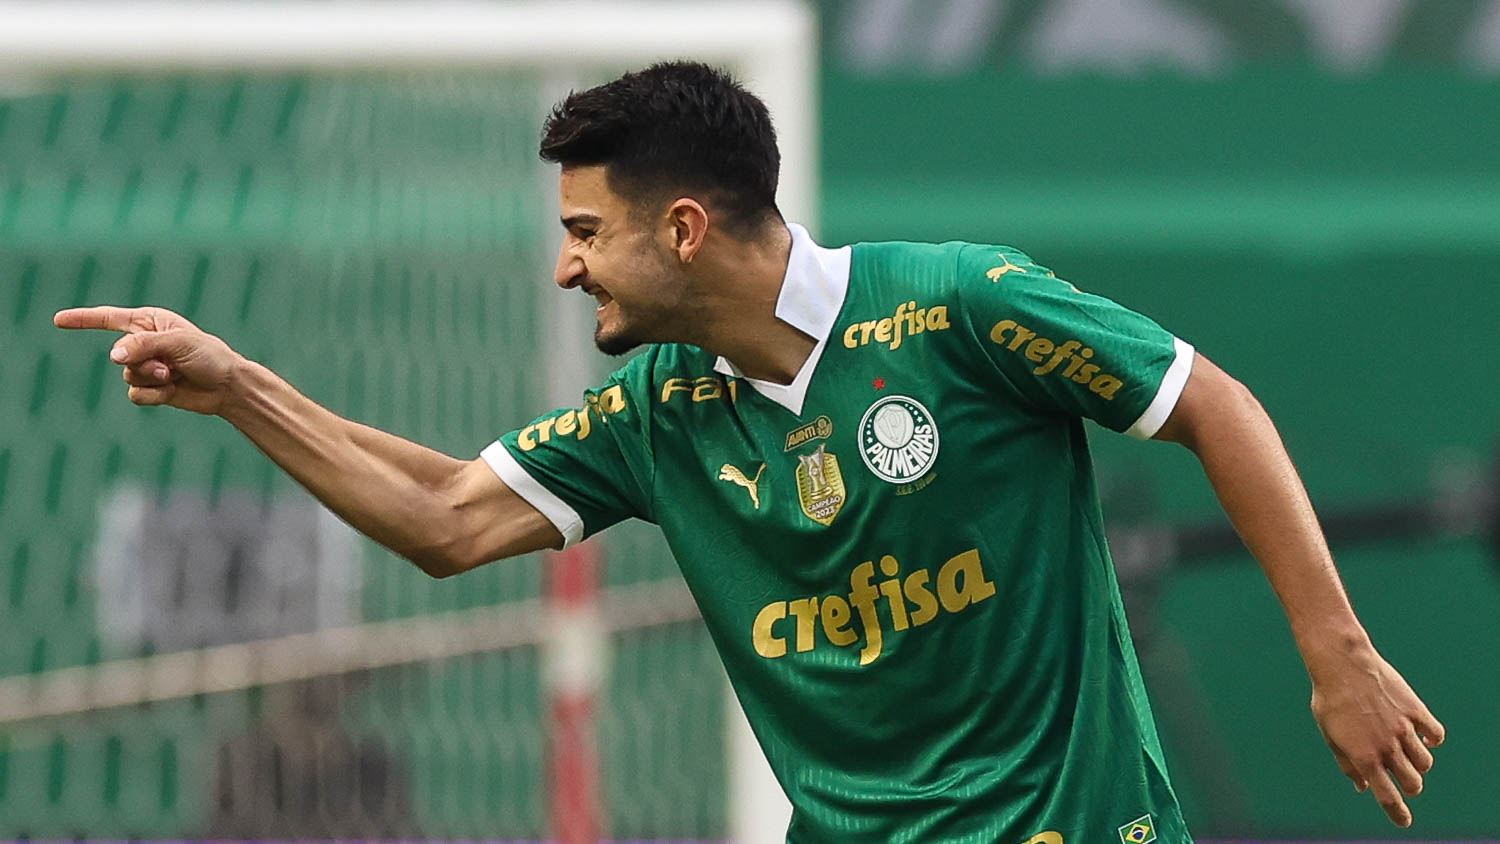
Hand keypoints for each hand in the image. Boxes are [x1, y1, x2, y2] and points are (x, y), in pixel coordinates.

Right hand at [54, 305, 243, 415]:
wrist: (227, 387)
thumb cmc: (209, 356)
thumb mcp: (178, 343)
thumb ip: (143, 345)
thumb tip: (113, 356)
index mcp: (150, 322)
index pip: (109, 318)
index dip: (83, 320)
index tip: (57, 321)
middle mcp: (144, 343)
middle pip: (120, 354)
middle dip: (144, 362)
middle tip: (171, 365)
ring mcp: (147, 367)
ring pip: (127, 375)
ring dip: (152, 378)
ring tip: (175, 376)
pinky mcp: (152, 389)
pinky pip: (136, 394)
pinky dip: (154, 395)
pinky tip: (173, 391)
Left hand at [1309, 644, 1444, 827]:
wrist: (1342, 664)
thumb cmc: (1330, 699)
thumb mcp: (1330, 735)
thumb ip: (1347, 763)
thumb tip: (1361, 786)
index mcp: (1363, 757)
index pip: (1387, 796)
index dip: (1397, 813)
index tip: (1404, 822)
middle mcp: (1386, 747)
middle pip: (1413, 783)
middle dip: (1409, 786)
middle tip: (1402, 777)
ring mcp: (1403, 729)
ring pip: (1425, 763)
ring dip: (1419, 764)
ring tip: (1406, 751)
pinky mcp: (1416, 711)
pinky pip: (1436, 735)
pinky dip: (1432, 739)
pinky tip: (1422, 734)